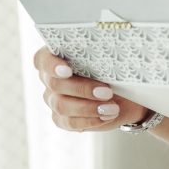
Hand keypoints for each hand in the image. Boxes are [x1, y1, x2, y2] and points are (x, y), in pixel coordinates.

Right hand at [33, 45, 149, 131]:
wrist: (124, 93)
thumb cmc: (114, 68)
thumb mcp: (111, 57)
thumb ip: (103, 51)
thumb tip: (111, 45)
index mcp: (56, 56)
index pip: (43, 59)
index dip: (52, 65)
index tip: (67, 70)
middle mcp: (50, 78)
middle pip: (55, 84)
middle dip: (82, 88)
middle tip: (107, 91)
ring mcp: (54, 99)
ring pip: (62, 105)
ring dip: (89, 107)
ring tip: (112, 108)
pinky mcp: (62, 118)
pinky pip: (70, 122)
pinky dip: (90, 120)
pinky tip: (106, 116)